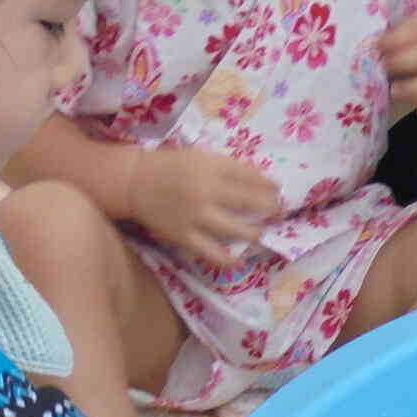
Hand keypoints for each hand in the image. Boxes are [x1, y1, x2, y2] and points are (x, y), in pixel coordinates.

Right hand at [130, 147, 280, 269]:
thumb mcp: (202, 157)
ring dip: (255, 233)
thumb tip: (261, 178)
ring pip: (236, 229)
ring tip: (262, 235)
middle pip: (250, 203)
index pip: (251, 177)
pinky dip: (227, 258)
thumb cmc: (172, 166)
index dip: (270, 186)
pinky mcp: (185, 236)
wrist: (136, 182)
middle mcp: (208, 191)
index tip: (280, 192)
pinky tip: (238, 259)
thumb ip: (228, 167)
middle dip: (271, 209)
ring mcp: (197, 216)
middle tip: (281, 214)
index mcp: (213, 168)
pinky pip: (211, 252)